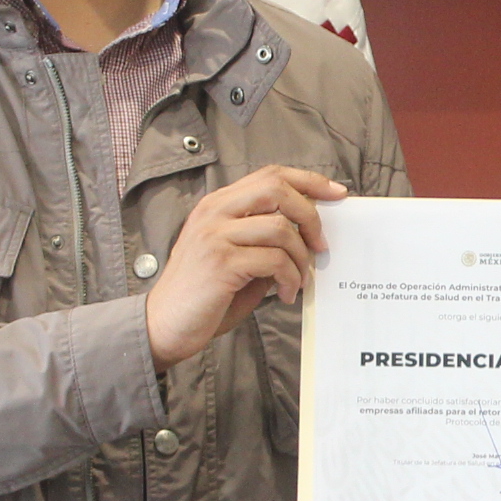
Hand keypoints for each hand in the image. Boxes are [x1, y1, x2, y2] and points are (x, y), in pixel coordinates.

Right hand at [144, 166, 345, 364]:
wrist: (163, 326)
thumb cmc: (204, 296)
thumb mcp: (235, 257)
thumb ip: (263, 240)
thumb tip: (308, 235)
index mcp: (218, 205)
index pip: (269, 175)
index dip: (308, 181)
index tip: (337, 193)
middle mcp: (214, 212)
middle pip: (277, 189)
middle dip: (310, 216)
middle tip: (320, 246)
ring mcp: (215, 235)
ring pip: (280, 228)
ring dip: (300, 258)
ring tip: (299, 281)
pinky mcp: (220, 262)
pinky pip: (273, 260)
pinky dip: (289, 278)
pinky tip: (286, 295)